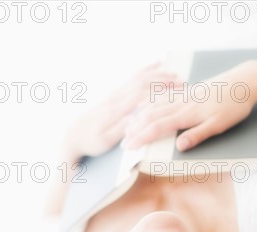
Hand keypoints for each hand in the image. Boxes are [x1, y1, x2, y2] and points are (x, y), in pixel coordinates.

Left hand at [63, 61, 182, 158]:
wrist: (75, 134)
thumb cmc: (91, 142)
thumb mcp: (103, 141)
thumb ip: (118, 130)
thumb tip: (133, 120)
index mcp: (115, 110)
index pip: (139, 95)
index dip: (158, 91)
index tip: (175, 91)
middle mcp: (116, 98)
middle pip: (141, 82)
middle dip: (162, 81)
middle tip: (181, 83)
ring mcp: (116, 94)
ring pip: (139, 77)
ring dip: (158, 75)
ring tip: (176, 76)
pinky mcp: (116, 94)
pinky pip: (133, 77)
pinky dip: (147, 69)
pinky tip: (158, 65)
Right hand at [121, 60, 256, 151]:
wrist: (245, 80)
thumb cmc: (235, 105)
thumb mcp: (220, 125)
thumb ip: (199, 135)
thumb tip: (180, 146)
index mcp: (188, 114)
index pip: (158, 127)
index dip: (142, 137)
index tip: (130, 146)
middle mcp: (182, 103)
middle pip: (152, 116)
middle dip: (136, 129)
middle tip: (124, 141)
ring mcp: (185, 95)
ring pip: (155, 105)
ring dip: (140, 116)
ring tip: (130, 126)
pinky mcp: (189, 91)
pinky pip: (164, 96)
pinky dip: (151, 102)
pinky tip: (146, 105)